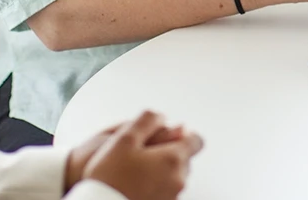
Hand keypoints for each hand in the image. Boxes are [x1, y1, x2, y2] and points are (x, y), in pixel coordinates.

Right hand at [64, 121, 189, 190]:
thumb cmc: (110, 177)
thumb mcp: (123, 139)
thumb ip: (146, 122)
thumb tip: (161, 116)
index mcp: (173, 159)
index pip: (196, 141)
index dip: (183, 134)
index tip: (167, 134)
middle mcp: (178, 180)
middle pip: (184, 159)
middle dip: (168, 152)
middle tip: (143, 153)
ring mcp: (171, 197)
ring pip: (175, 175)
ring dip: (161, 169)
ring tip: (136, 170)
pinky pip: (165, 190)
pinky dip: (155, 185)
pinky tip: (135, 184)